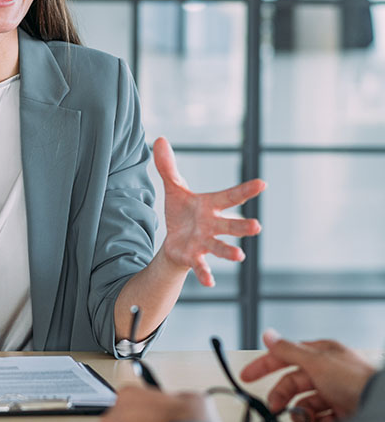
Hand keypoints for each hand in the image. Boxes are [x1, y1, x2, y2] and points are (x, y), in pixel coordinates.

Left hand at [153, 136, 265, 286]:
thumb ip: (168, 167)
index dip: (245, 190)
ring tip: (240, 256)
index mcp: (210, 206)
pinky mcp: (194, 257)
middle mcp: (213, 225)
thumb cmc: (182, 214)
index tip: (262, 183)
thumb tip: (159, 139)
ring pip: (220, 247)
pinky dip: (205, 274)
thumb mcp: (174, 189)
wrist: (174, 241)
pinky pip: (202, 266)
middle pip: (230, 225)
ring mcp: (205, 243)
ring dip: (230, 251)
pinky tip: (210, 282)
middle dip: (242, 226)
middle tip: (257, 226)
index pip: (230, 196)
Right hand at [240, 329, 376, 421]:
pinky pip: (322, 421)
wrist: (381, 410)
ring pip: (306, 404)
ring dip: (302, 413)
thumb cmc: (355, 380)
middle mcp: (328, 373)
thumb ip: (288, 350)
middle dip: (282, 396)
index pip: (285, 356)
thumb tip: (267, 334)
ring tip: (305, 420)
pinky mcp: (344, 416)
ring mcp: (336, 394)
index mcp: (321, 354)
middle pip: (293, 383)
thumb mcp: (316, 361)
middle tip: (274, 407)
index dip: (264, 365)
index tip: (247, 376)